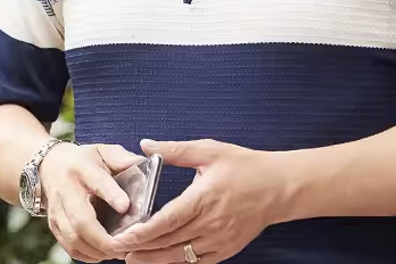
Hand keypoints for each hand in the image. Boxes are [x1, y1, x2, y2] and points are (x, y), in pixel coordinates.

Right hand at [40, 142, 143, 262]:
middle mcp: (66, 190)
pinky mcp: (53, 225)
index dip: (111, 194)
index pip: (97, 181)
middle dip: (103, 238)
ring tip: (118, 252)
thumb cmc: (85, 159)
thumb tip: (143, 165)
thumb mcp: (104, 151)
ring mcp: (58, 210)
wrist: (50, 165)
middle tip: (124, 245)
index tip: (126, 206)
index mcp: (82, 168)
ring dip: (96, 250)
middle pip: (80, 220)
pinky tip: (103, 254)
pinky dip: (86, 255)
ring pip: (73, 238)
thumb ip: (123, 158)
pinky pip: (68, 247)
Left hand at [115, 139, 287, 263]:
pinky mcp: (226, 250)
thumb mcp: (210, 151)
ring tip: (132, 258)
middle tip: (116, 248)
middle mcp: (211, 224)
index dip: (143, 231)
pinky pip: (197, 263)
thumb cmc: (246, 166)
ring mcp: (219, 241)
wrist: (280, 187)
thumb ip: (176, 150)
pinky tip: (161, 260)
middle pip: (168, 242)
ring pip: (180, 257)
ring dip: (154, 260)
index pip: (168, 220)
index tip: (123, 236)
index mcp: (204, 198)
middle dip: (140, 247)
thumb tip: (146, 144)